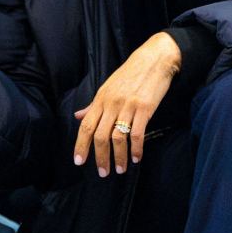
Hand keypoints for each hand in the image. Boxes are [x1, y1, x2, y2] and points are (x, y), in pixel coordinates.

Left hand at [73, 32, 180, 176]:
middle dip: (100, 157)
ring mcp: (128, 106)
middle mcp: (111, 103)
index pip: (86, 126)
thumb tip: (78, 117)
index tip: (79, 161)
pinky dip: (136, 148)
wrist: (153, 60)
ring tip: (120, 169)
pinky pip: (137, 133)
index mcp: (100, 99)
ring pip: (118, 137)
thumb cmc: (129, 74)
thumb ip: (93, 105)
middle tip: (103, 172)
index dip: (81, 145)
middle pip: (100, 135)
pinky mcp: (145, 108)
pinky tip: (136, 158)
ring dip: (119, 157)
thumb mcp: (107, 87)